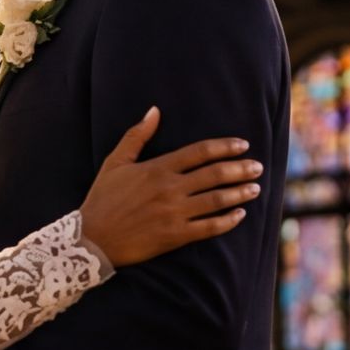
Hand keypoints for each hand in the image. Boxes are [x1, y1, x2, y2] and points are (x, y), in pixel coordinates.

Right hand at [77, 108, 263, 265]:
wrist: (91, 238)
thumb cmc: (103, 198)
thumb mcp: (115, 162)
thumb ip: (137, 136)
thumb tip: (154, 110)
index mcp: (157, 168)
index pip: (199, 152)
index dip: (224, 147)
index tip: (243, 145)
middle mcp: (169, 188)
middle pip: (214, 174)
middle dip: (240, 169)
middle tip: (258, 166)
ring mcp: (174, 213)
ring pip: (216, 200)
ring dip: (239, 192)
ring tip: (256, 188)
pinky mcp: (175, 236)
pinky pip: (208, 228)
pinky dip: (227, 221)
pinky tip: (240, 215)